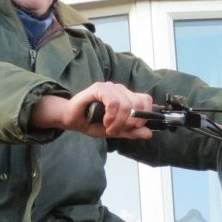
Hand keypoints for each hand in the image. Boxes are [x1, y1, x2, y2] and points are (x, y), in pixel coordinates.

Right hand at [33, 84, 154, 139]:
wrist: (73, 120)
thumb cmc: (93, 123)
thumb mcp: (116, 131)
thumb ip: (131, 131)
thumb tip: (149, 134)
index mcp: (126, 97)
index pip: (146, 100)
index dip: (144, 115)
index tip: (133, 127)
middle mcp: (120, 90)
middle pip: (138, 104)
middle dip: (130, 123)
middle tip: (117, 130)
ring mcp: (110, 87)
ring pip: (126, 105)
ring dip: (118, 122)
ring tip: (108, 127)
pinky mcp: (99, 88)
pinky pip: (113, 102)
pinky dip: (111, 116)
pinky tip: (105, 121)